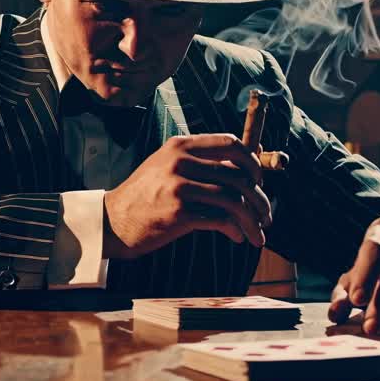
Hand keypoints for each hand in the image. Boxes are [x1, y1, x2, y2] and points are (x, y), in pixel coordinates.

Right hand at [102, 133, 270, 259]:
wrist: (112, 221)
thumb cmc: (146, 196)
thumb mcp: (169, 168)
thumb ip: (203, 161)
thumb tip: (252, 156)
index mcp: (180, 145)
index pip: (231, 144)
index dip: (252, 162)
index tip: (259, 180)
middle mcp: (180, 161)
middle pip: (238, 176)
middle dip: (259, 199)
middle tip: (266, 215)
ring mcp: (178, 186)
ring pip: (233, 200)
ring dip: (252, 220)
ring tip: (257, 234)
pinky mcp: (178, 213)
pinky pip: (220, 219)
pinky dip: (235, 230)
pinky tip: (237, 237)